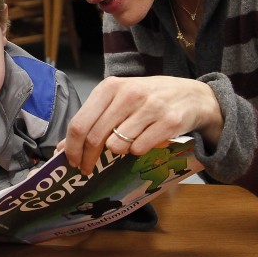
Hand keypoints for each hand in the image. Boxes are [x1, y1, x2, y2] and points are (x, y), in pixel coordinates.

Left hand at [62, 75, 222, 175]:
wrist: (193, 96)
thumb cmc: (150, 99)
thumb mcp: (119, 101)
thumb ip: (93, 120)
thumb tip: (63, 149)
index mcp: (110, 87)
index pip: (80, 123)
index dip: (72, 148)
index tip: (72, 162)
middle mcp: (129, 94)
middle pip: (95, 137)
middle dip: (88, 159)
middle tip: (88, 169)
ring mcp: (150, 107)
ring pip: (117, 145)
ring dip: (118, 153)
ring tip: (126, 146)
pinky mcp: (169, 122)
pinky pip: (140, 149)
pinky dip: (138, 152)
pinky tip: (145, 142)